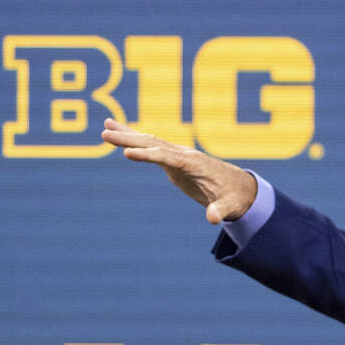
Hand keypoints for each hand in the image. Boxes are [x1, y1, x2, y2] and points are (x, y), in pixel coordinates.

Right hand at [101, 118, 257, 223]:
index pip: (168, 157)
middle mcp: (184, 154)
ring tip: (105, 126)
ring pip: (150, 141)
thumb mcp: (230, 206)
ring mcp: (177, 155)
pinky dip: (134, 138)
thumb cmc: (234, 196)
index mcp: (195, 164)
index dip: (148, 156)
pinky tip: (116, 129)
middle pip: (154, 144)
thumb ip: (220, 210)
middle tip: (105, 134)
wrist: (239, 186)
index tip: (127, 153)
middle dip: (130, 140)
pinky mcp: (172, 159)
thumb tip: (213, 218)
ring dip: (127, 134)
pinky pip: (150, 147)